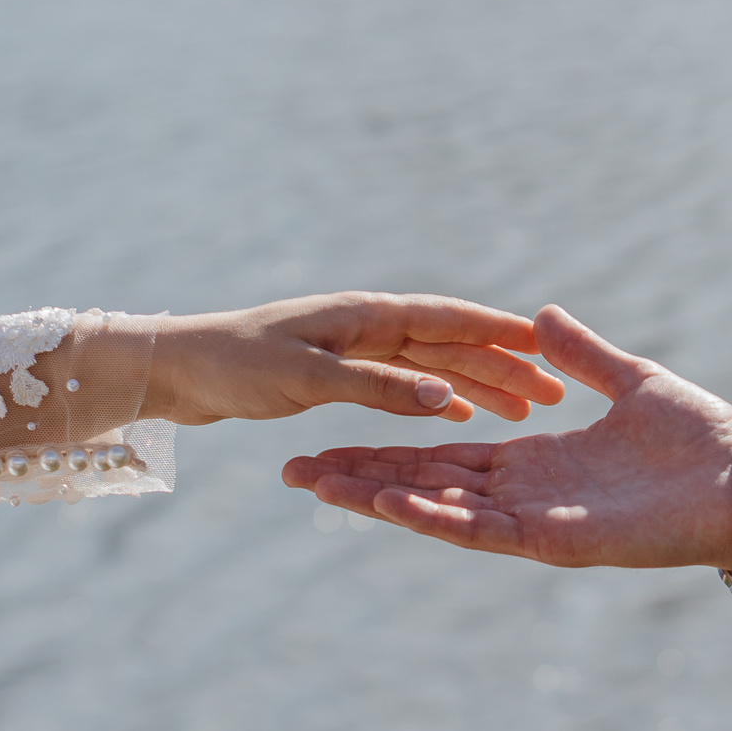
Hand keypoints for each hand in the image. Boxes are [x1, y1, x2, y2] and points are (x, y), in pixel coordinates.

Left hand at [147, 293, 564, 425]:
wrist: (177, 368)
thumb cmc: (233, 366)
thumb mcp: (308, 379)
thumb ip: (378, 388)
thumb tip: (447, 396)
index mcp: (366, 316)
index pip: (449, 318)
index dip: (502, 331)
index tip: (550, 344)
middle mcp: (367, 326)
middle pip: (451, 344)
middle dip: (504, 366)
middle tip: (554, 394)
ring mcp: (355, 348)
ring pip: (432, 365)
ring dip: (478, 384)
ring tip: (524, 410)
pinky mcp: (338, 371)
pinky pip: (404, 382)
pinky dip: (436, 396)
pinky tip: (459, 415)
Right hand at [280, 305, 731, 568]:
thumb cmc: (702, 439)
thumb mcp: (632, 381)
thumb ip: (583, 356)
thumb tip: (542, 318)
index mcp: (536, 461)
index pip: (443, 454)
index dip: (388, 449)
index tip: (332, 441)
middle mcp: (524, 495)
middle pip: (424, 485)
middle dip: (359, 478)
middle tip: (292, 470)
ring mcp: (535, 520)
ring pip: (439, 509)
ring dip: (378, 498)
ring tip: (318, 484)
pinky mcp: (556, 539)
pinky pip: (483, 529)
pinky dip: (435, 515)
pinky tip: (390, 501)